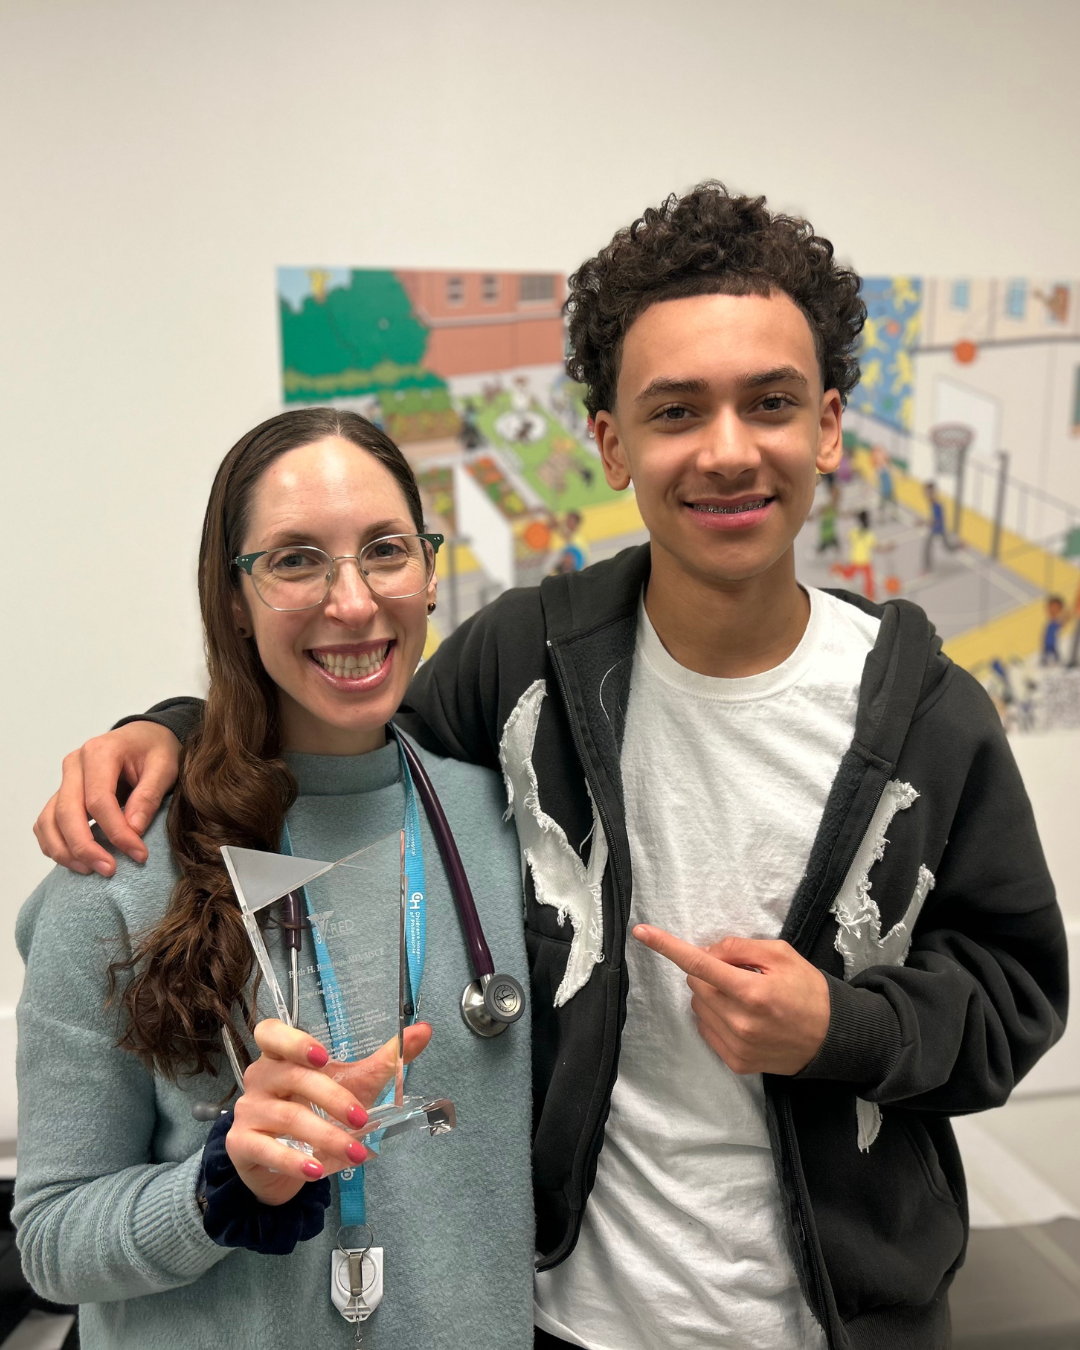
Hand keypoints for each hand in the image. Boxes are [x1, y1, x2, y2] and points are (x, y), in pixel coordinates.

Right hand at [33, 722, 180, 876]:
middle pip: (66, 812)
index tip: (138, 854)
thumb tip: (132, 830)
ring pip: (49, 821)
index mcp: (100, 752)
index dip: (116, 832)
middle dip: (85, 847)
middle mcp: (74, 764)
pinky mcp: (62, 794)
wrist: (144, 737)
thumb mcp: (164, 766)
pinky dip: (54, 845)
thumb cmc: (155, 749)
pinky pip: (45, 823)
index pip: (98, 800)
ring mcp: (65, 779)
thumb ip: (149, 796)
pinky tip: (76, 861)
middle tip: (109, 870)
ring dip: (64, 851)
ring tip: (90, 870)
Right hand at [227, 1019, 432, 1204]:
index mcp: (282, 1055)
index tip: (323, 1056)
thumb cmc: (316, 1113)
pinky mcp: (241, 1144)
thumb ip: (384, 1060)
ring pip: (287, 1116)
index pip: (271, 1032)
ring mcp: (248, 1110)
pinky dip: (294, 1161)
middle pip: (292, 1076)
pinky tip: (316, 1170)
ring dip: (325, 1136)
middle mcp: (261, 1077)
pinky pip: (267, 1149)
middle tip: (361, 1118)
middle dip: (331, 1097)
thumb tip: (424, 1030)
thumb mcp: (352, 1085)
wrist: (282, 1164)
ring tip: (356, 1153)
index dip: (294, 1040)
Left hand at [632, 926, 829, 1075]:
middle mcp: (740, 1021)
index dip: (668, 946)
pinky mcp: (736, 1062)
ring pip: (698, 1007)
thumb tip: (707, 953)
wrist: (833, 1038)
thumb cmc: (808, 990)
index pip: (699, 965)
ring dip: (712, 995)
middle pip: (696, 984)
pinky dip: (716, 1016)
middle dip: (709, 973)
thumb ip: (740, 948)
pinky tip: (743, 1017)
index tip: (641, 932)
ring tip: (746, 998)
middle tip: (740, 974)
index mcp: (752, 991)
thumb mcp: (782, 954)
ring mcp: (737, 1045)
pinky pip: (706, 1029)